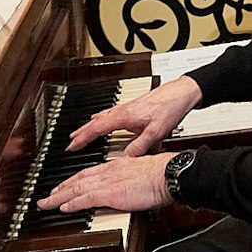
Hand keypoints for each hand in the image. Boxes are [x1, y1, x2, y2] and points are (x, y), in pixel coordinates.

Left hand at [37, 151, 175, 213]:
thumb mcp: (143, 172)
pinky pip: (86, 198)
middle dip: (61, 189)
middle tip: (48, 196)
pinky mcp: (111, 193)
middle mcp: (109, 172)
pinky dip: (73, 203)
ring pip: (77, 188)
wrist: (168, 174)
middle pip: (78, 179)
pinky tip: (63, 207)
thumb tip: (131, 186)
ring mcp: (108, 182)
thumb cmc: (162, 174)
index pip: (89, 172)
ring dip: (60, 197)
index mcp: (116, 166)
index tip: (65, 185)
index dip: (74, 180)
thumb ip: (132, 178)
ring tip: (47, 203)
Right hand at [65, 75, 201, 156]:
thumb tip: (126, 158)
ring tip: (81, 131)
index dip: (82, 138)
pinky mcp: (134, 106)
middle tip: (70, 141)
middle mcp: (122, 110)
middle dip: (82, 132)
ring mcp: (127, 107)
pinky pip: (111, 113)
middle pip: (95, 122)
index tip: (71, 146)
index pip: (96, 129)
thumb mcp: (155, 133)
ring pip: (103, 117)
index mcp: (123, 117)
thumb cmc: (170, 108)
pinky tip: (104, 118)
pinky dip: (102, 117)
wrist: (182, 92)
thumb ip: (139, 146)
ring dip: (90, 125)